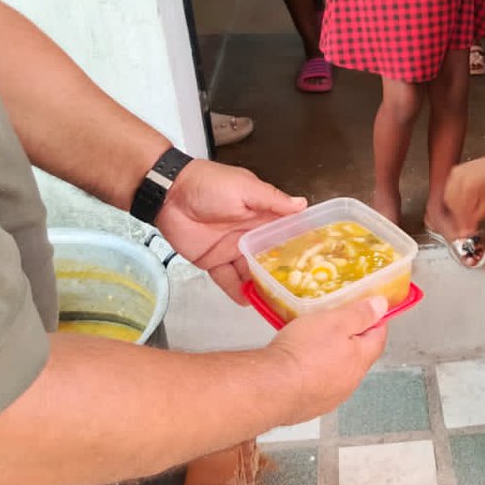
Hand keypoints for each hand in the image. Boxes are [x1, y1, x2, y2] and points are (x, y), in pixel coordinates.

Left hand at [156, 160, 307, 302]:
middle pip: (271, 258)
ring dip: (262, 285)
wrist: (168, 194)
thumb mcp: (245, 187)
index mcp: (261, 214)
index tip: (316, 262)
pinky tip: (248, 301)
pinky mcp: (213, 260)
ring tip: (276, 301)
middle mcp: (250, 234)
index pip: (286, 233)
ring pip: (251, 272)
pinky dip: (237, 290)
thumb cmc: (207, 183)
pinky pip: (227, 279)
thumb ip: (272, 200)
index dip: (299, 246)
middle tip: (297, 290)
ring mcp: (232, 249)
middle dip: (282, 273)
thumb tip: (302, 204)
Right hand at [268, 296, 388, 422]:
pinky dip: (314, 373)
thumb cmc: (303, 351)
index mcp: (360, 359)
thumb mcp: (336, 321)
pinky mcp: (310, 406)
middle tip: (336, 323)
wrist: (271, 387)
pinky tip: (299, 365)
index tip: (368, 310)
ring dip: (331, 358)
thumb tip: (382, 306)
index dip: (375, 320)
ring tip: (313, 343)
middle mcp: (350, 382)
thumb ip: (361, 314)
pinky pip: (318, 385)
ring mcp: (330, 397)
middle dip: (352, 339)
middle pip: (359, 355)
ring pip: (338, 372)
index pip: (378, 337)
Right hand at [444, 154, 484, 235]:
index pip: (459, 210)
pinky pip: (449, 188)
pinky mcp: (455, 171)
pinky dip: (454, 197)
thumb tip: (466, 229)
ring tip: (465, 213)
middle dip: (458, 215)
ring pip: (448, 197)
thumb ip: (475, 218)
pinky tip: (462, 202)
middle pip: (451, 204)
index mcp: (468, 186)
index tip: (464, 230)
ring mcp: (456, 172)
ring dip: (455, 207)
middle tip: (465, 224)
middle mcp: (459, 177)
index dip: (462, 223)